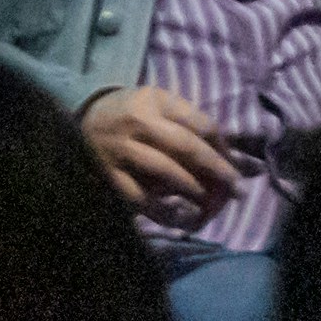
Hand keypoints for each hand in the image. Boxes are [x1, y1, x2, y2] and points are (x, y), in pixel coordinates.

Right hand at [81, 83, 239, 216]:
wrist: (83, 116)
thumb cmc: (133, 111)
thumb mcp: (160, 103)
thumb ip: (192, 122)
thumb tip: (232, 152)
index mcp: (156, 102)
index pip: (199, 124)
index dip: (222, 147)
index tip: (237, 166)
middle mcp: (138, 124)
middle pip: (184, 146)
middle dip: (216, 168)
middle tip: (237, 189)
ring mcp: (121, 150)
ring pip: (162, 171)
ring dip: (191, 188)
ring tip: (209, 204)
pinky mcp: (108, 175)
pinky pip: (138, 197)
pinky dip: (161, 211)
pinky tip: (179, 217)